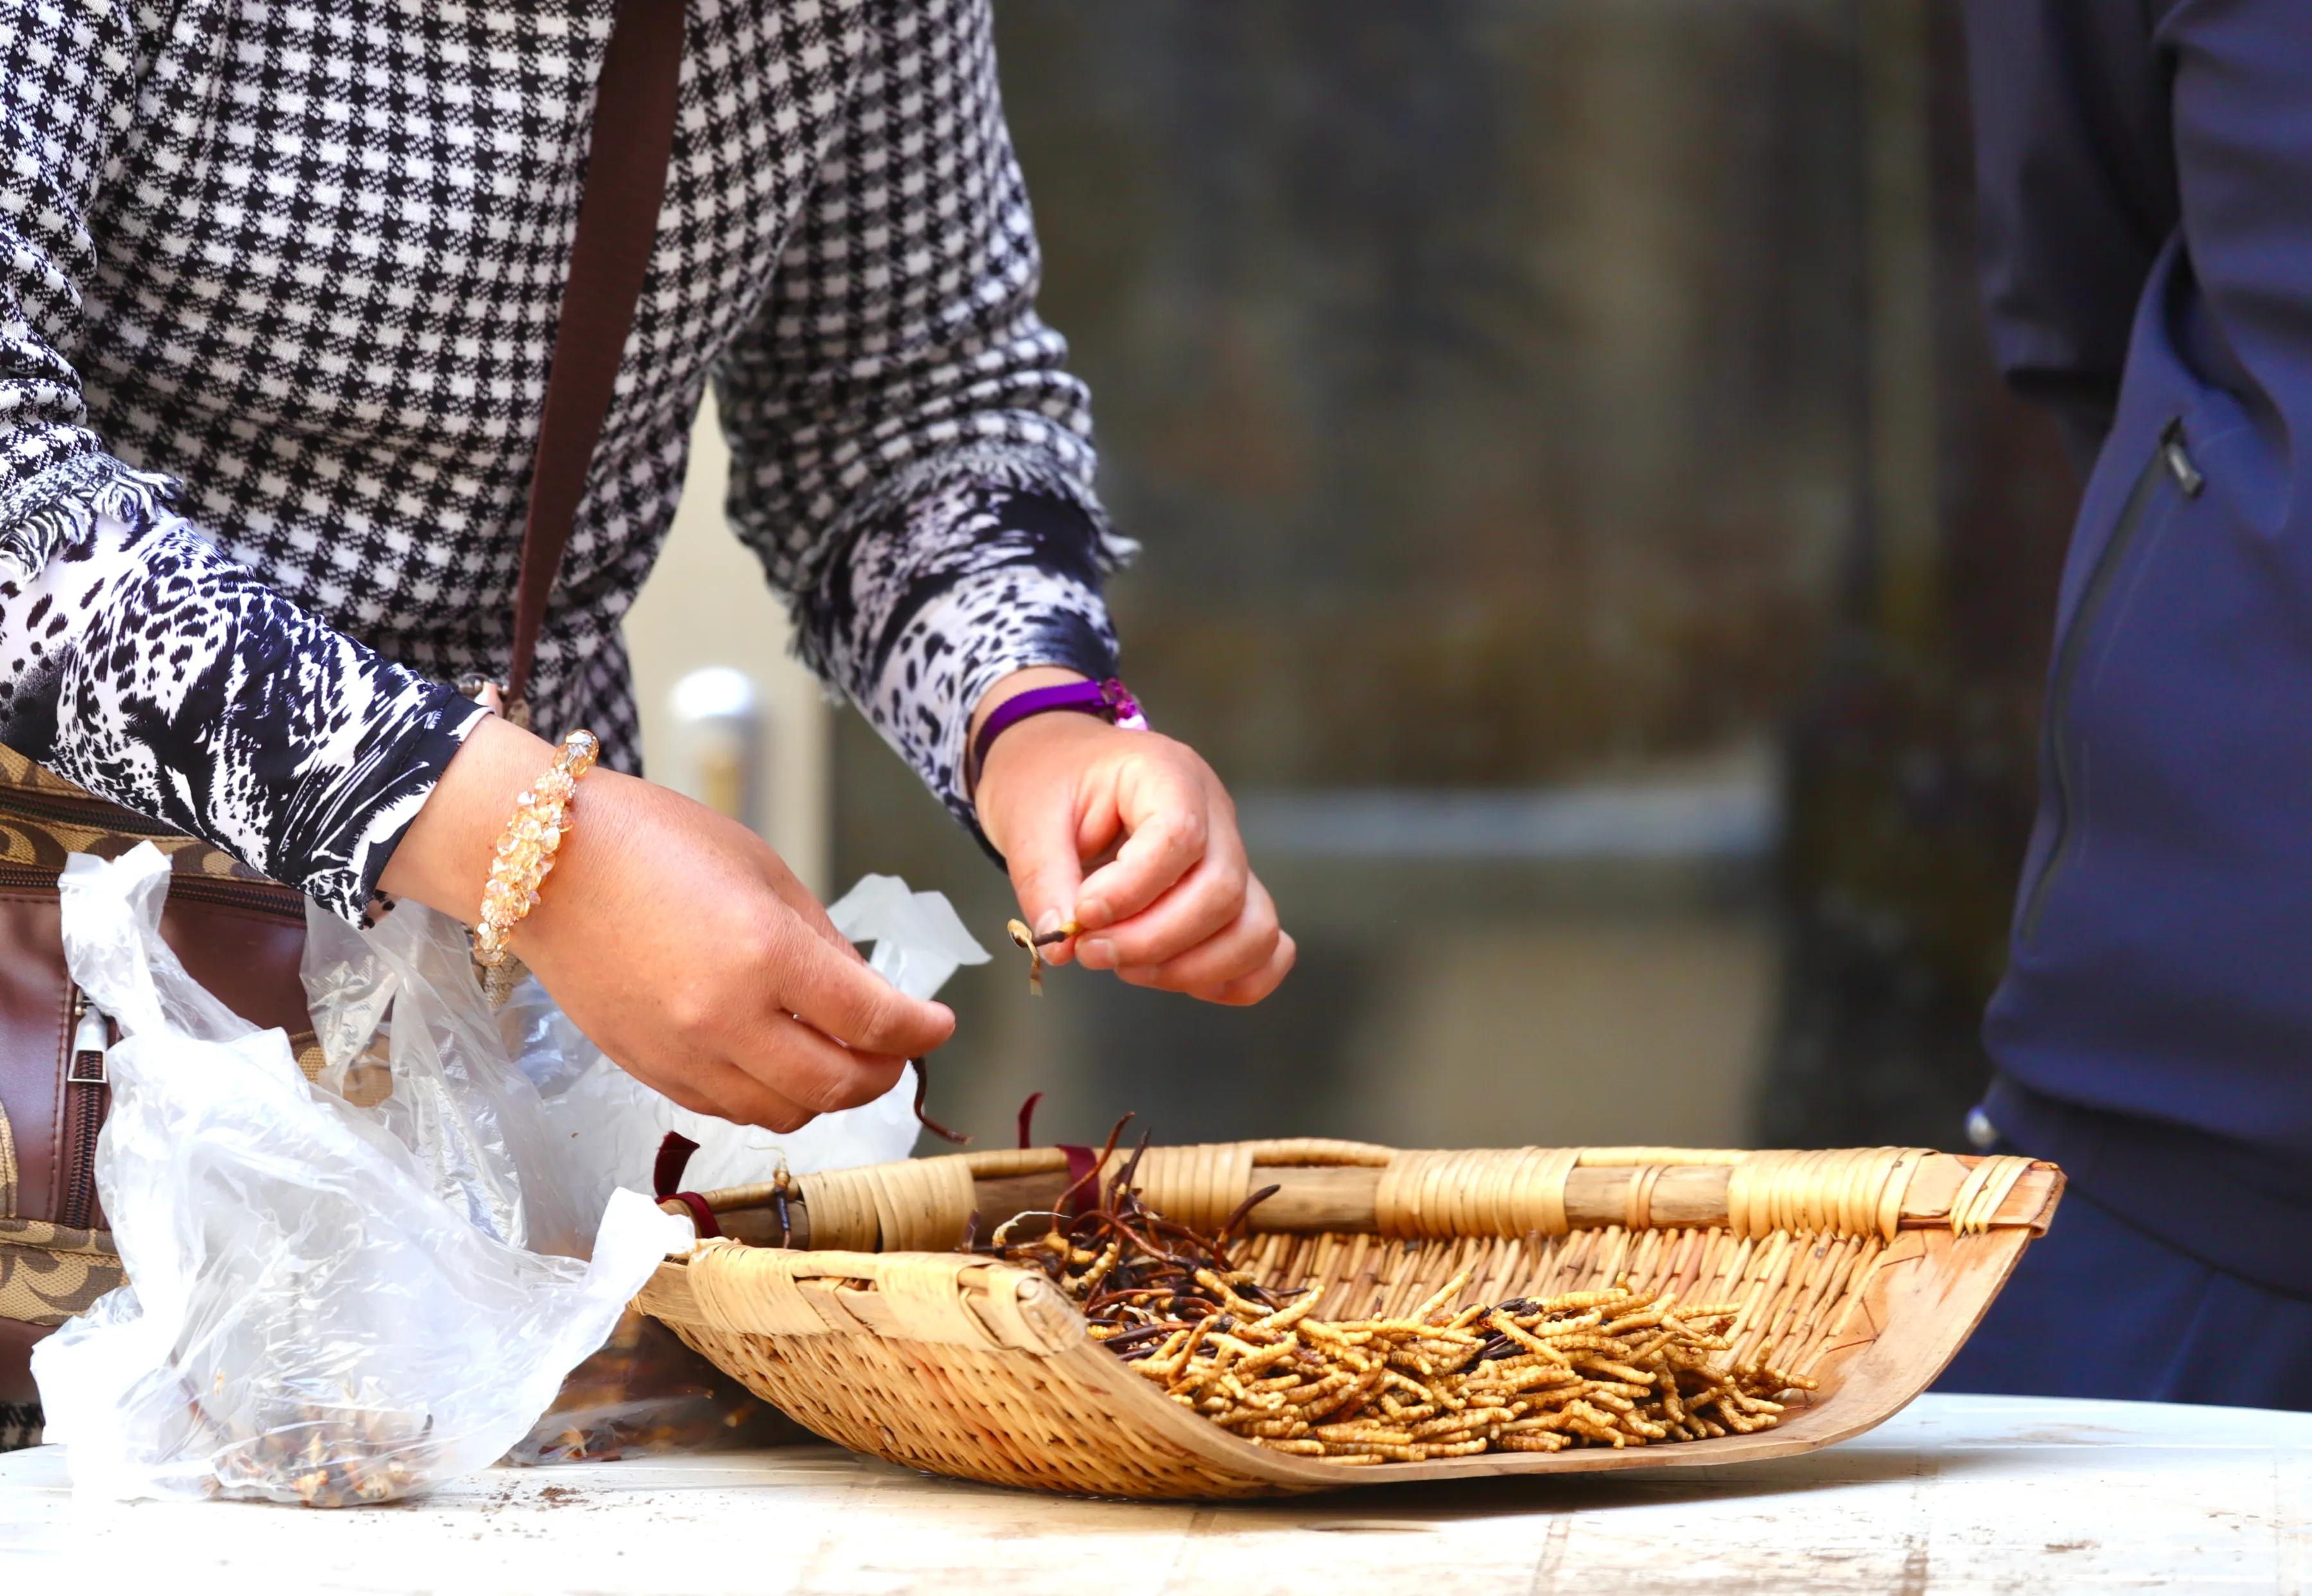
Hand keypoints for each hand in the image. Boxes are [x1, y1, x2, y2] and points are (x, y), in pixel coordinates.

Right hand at [382, 716, 953, 1130]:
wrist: (539, 861)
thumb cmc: (653, 840)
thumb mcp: (763, 870)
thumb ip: (823, 943)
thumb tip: (870, 996)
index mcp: (765, 955)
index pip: (872, 1022)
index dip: (920, 1030)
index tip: (940, 1023)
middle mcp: (725, 1020)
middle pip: (835, 1086)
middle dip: (884, 1073)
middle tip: (899, 1049)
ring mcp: (681, 1055)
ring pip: (784, 1113)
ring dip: (827, 1094)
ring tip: (843, 1059)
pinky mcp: (647, 1071)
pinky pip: (729, 1109)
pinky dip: (770, 1097)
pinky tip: (781, 1062)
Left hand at [972, 669, 1293, 1004]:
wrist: (1063, 764)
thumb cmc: (1049, 780)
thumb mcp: (1027, 819)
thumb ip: (1044, 881)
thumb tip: (1062, 946)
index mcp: (1166, 773)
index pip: (1180, 836)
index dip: (1132, 890)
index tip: (1082, 915)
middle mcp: (1214, 812)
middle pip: (1222, 890)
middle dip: (1154, 940)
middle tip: (1091, 952)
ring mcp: (1231, 854)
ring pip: (1255, 926)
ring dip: (1193, 967)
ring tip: (1128, 967)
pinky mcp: (1233, 893)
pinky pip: (1266, 946)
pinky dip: (1233, 977)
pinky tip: (1177, 978)